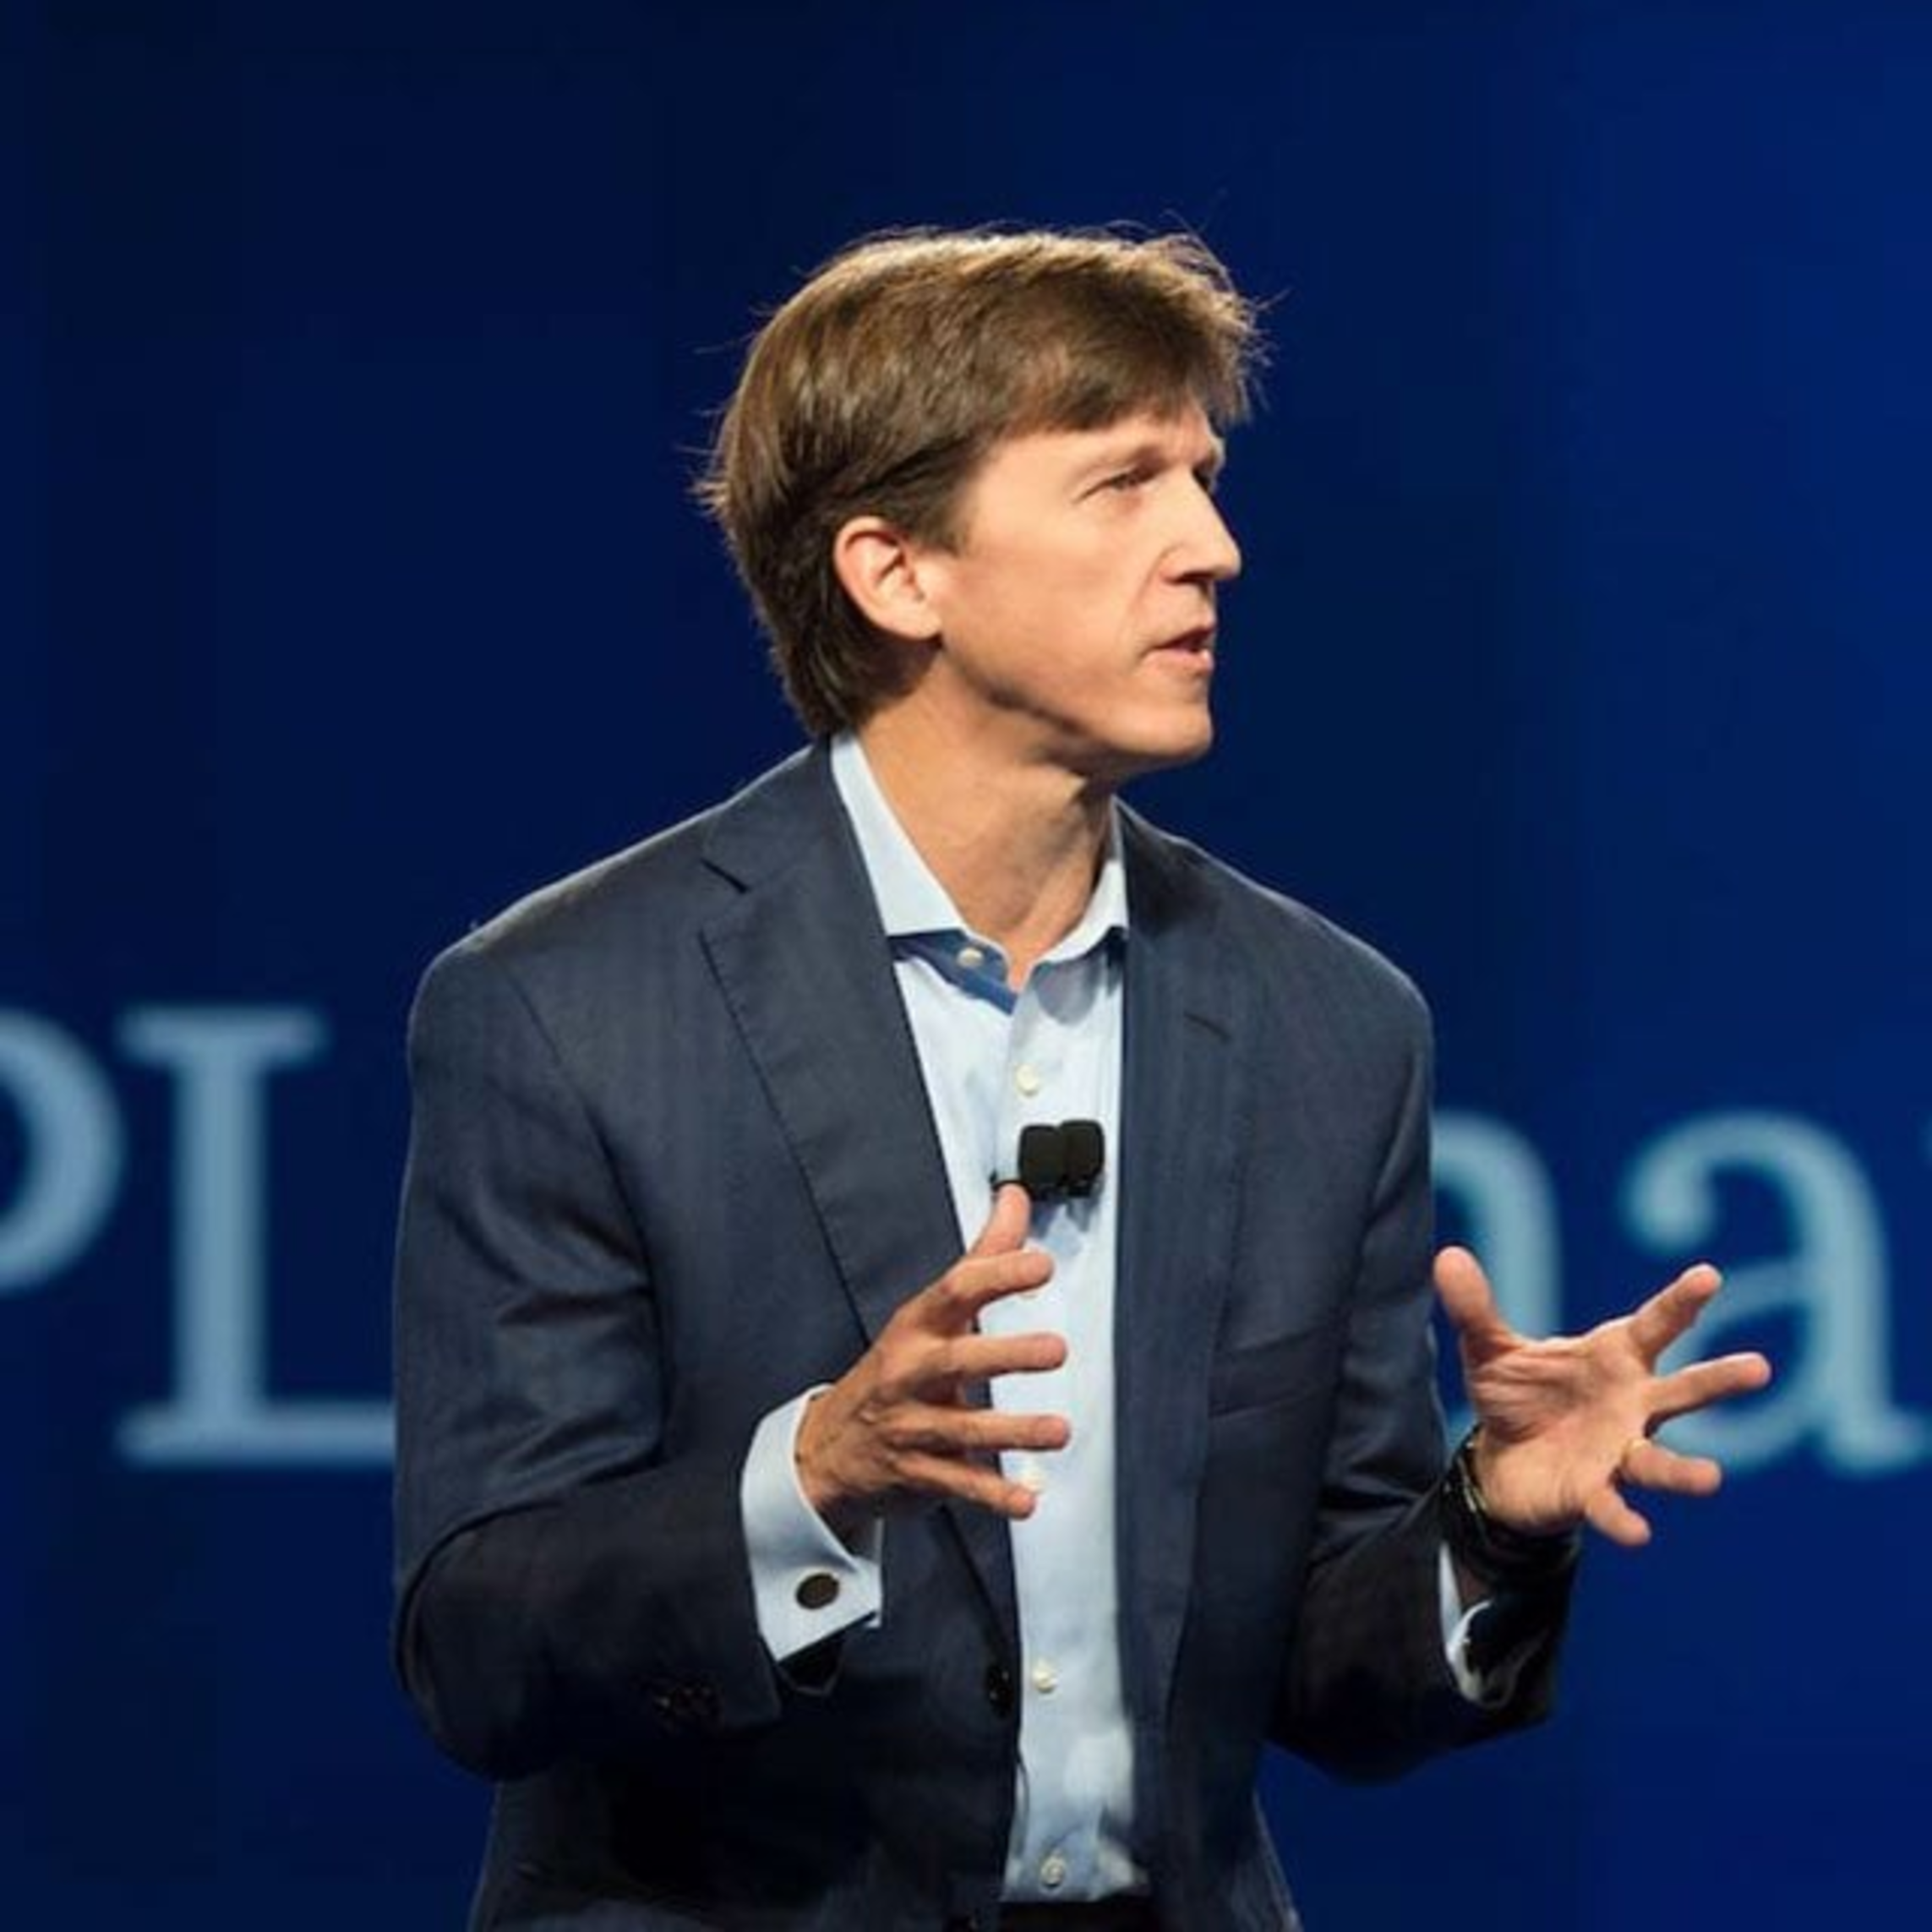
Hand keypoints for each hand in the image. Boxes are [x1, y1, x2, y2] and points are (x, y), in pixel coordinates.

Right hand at [794, 1184, 1068, 1540]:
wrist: (828, 1447)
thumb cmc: (897, 1368)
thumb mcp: (932, 1312)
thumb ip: (983, 1257)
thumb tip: (1015, 1198)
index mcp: (918, 1326)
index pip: (956, 1292)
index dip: (998, 1275)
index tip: (1040, 1266)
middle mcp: (912, 1373)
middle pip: (956, 1359)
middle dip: (1005, 1354)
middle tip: (1056, 1350)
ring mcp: (912, 1426)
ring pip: (962, 1428)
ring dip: (1013, 1430)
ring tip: (1057, 1431)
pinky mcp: (918, 1473)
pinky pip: (958, 1485)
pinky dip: (992, 1494)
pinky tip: (1026, 1499)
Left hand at [1434, 1246, 1773, 1546]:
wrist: (1502, 1460)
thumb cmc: (1519, 1395)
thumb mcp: (1490, 1348)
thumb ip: (1475, 1307)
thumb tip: (1448, 1257)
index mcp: (1615, 1358)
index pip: (1654, 1326)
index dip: (1681, 1302)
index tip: (1710, 1276)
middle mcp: (1630, 1405)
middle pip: (1683, 1391)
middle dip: (1719, 1380)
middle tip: (1760, 1368)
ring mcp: (1618, 1450)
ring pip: (1660, 1460)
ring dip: (1684, 1471)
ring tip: (1712, 1479)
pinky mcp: (1594, 1491)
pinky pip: (1612, 1504)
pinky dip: (1622, 1517)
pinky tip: (1638, 1532)